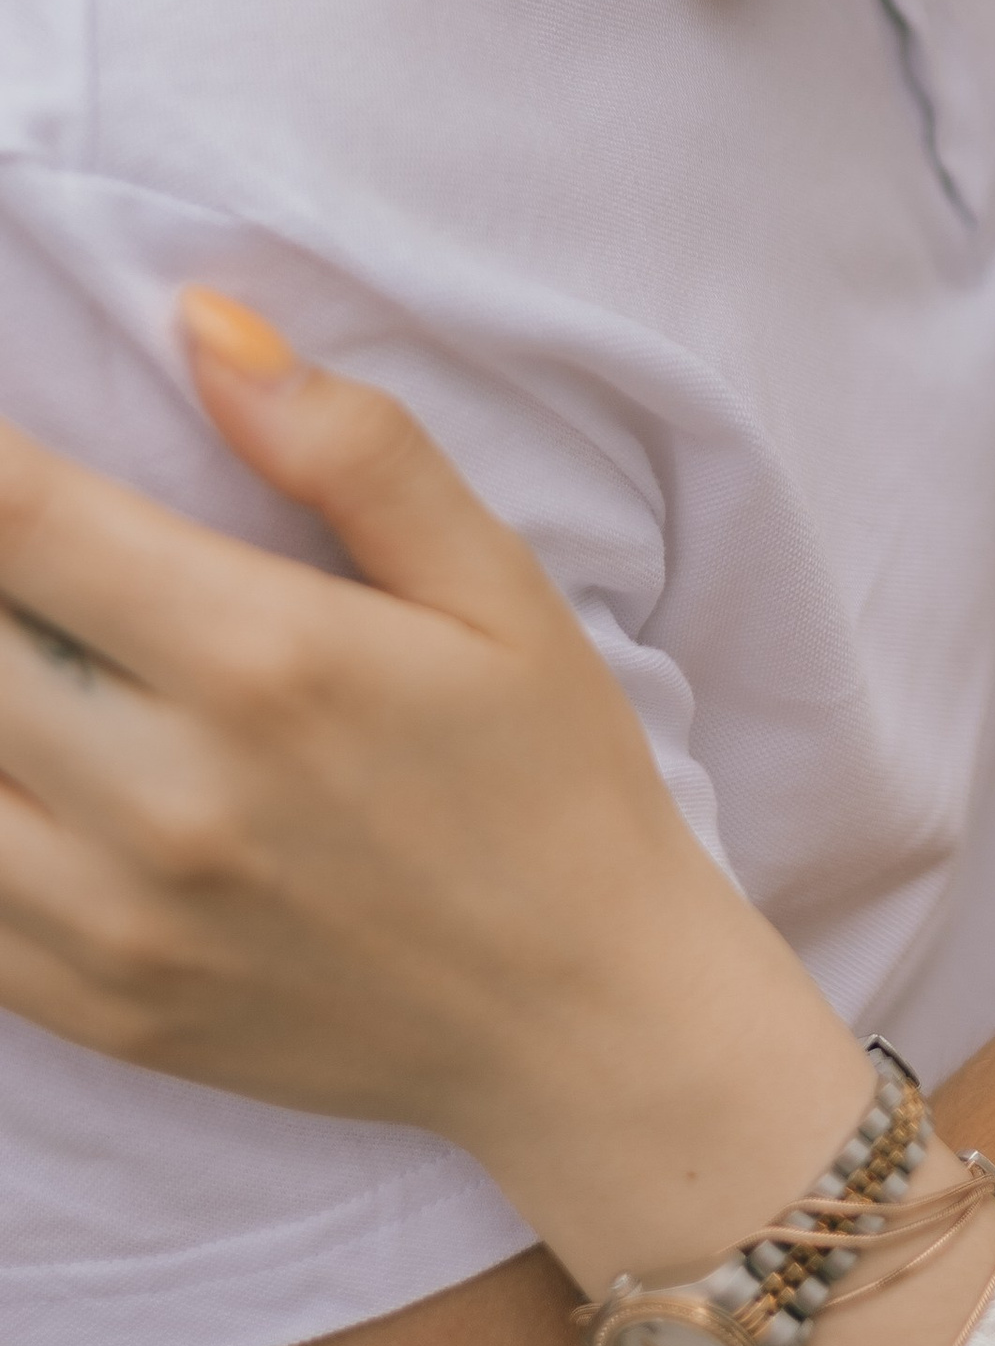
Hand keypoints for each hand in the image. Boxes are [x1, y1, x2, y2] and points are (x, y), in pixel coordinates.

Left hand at [0, 303, 831, 1223]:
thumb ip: (352, 446)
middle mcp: (167, 794)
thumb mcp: (498, 587)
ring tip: (19, 638)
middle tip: (14, 543)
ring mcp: (116, 917)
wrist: (586, 1025)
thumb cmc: (553, 779)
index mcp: (264, 659)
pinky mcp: (95, 1007)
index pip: (15, 513)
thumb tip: (201, 320)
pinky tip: (16, 756)